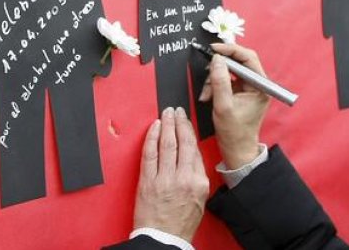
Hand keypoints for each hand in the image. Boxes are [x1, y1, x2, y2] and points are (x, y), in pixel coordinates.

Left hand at [132, 108, 208, 241]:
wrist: (163, 239)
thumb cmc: (181, 223)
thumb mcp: (200, 200)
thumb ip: (197, 177)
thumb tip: (191, 156)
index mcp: (199, 182)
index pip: (194, 149)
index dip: (189, 131)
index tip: (186, 121)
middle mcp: (184, 178)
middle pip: (182, 143)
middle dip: (179, 123)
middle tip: (176, 111)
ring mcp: (165, 179)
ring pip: (167, 144)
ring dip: (167, 125)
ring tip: (166, 113)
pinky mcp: (148, 182)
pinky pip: (150, 154)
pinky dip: (152, 138)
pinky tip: (154, 127)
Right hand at [199, 42, 269, 169]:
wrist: (236, 150)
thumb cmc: (234, 133)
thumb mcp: (223, 106)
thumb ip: (219, 81)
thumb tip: (216, 60)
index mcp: (260, 86)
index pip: (248, 58)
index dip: (230, 50)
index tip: (213, 49)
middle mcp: (257, 84)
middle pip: (238, 63)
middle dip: (219, 68)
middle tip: (206, 73)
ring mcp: (249, 88)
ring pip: (229, 71)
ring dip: (214, 79)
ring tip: (206, 94)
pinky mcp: (240, 92)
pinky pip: (225, 80)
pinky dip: (215, 86)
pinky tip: (208, 96)